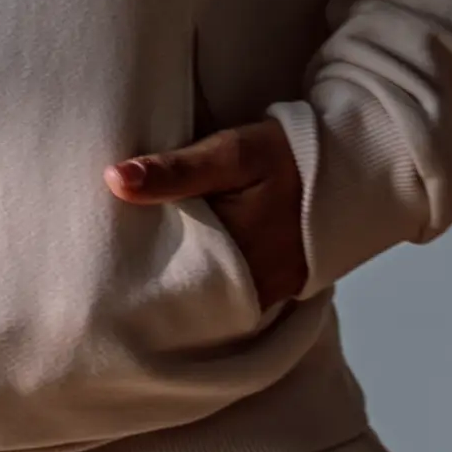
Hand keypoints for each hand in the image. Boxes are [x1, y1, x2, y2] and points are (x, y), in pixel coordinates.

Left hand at [105, 115, 308, 307]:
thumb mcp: (231, 153)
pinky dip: (205, 282)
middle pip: (184, 297)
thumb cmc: (287, 156)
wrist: (350, 166)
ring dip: (177, 283)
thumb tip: (114, 180)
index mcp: (235, 260)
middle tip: (109, 268)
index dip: (132, 272)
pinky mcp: (274, 288)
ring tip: (135, 268)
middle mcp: (252, 290)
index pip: (167, 281)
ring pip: (206, 299)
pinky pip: (229, 295)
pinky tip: (181, 264)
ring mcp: (265, 294)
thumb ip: (176, 170)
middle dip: (150, 283)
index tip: (101, 259)